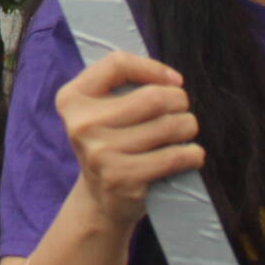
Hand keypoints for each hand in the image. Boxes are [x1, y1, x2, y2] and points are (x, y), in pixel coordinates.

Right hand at [55, 51, 203, 232]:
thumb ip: (125, 85)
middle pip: (153, 97)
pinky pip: (175, 156)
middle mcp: (81, 124)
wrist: (99, 200)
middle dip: (179, 101)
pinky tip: (190, 155)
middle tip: (181, 111)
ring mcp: (100, 152)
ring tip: (184, 132)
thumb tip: (172, 81)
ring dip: (188, 126)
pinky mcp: (122, 178)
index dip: (152, 68)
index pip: (117, 64)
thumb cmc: (111, 143)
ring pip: (169, 125)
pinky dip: (192, 154)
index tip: (172, 81)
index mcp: (72, 98)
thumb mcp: (101, 109)